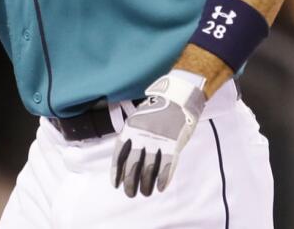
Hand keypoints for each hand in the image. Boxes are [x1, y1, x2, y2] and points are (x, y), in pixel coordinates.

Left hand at [111, 72, 206, 196]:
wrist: (178, 99)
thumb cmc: (157, 110)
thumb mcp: (138, 119)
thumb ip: (132, 136)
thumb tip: (125, 159)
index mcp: (130, 129)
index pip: (119, 154)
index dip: (116, 171)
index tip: (115, 184)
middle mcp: (142, 136)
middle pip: (133, 165)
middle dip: (130, 182)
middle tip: (130, 193)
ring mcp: (158, 141)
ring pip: (149, 169)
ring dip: (146, 184)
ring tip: (145, 193)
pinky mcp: (174, 145)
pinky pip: (167, 166)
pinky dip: (163, 179)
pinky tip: (160, 188)